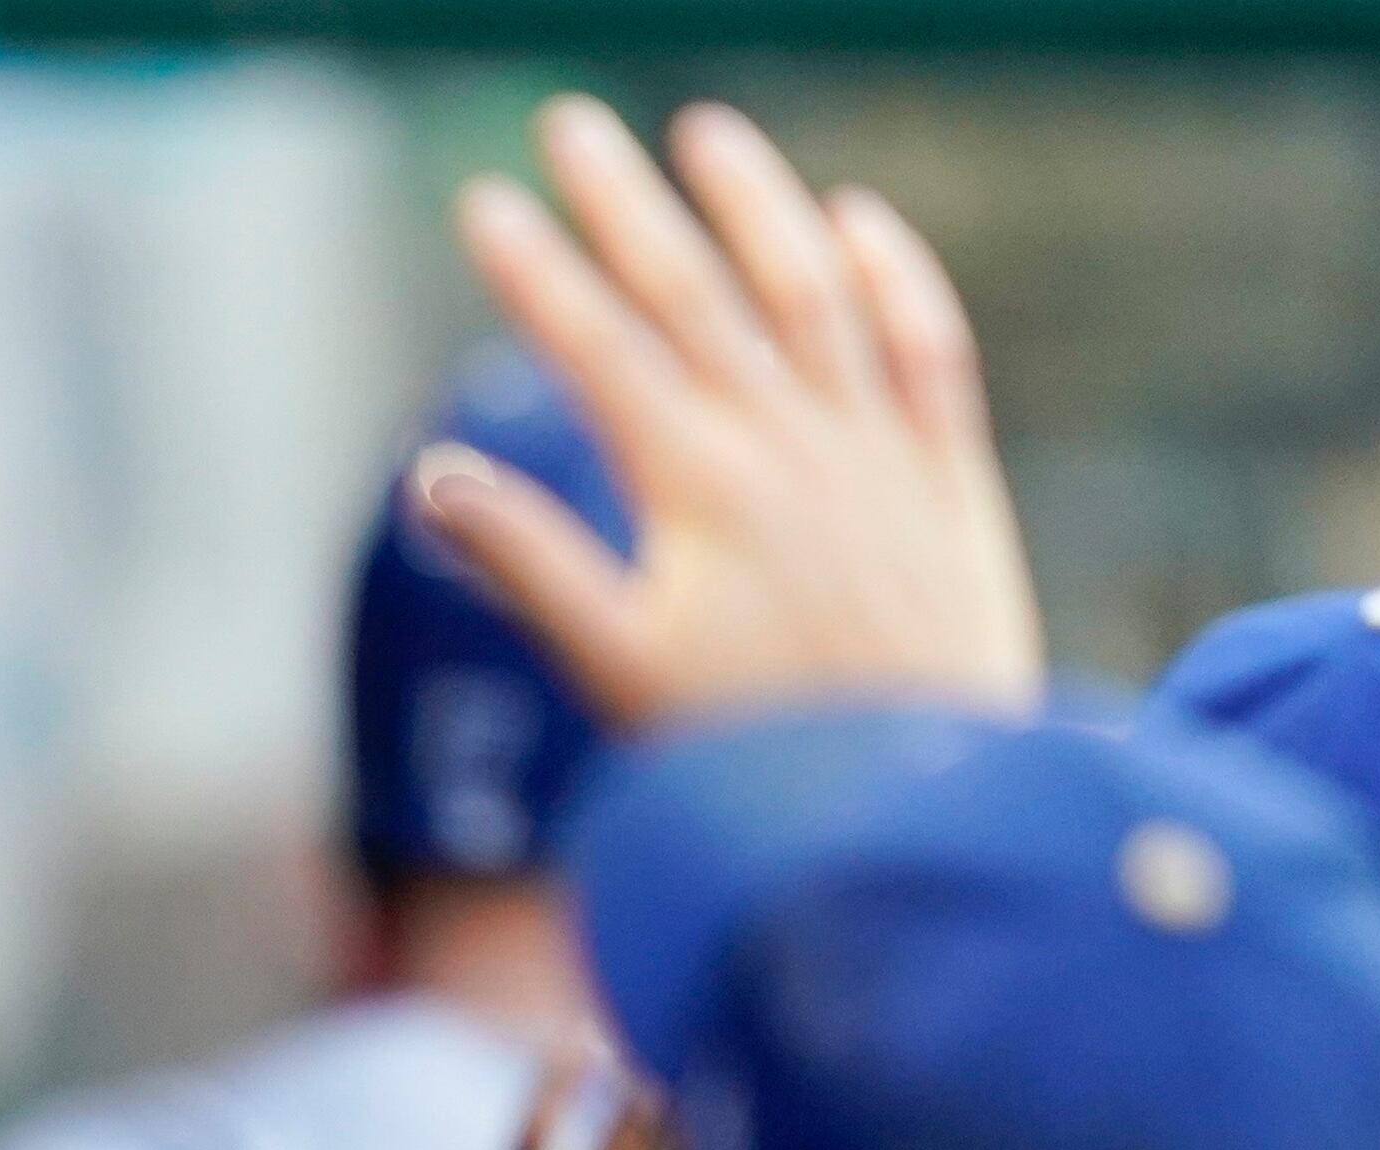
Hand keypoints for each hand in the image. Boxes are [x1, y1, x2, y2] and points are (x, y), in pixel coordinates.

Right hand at [421, 97, 1041, 726]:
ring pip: (810, 287)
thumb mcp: (618, 671)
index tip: (484, 203)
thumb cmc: (750, 750)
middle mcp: (785, 439)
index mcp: (693, 482)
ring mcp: (874, 448)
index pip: (599, 344)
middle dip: (621, 201)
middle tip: (567, 124)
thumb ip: (529, 565)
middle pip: (692, 289)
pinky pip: (925, 343)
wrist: (919, 797)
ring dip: (753, 202)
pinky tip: (853, 217)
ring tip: (703, 132)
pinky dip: (891, 270)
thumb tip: (432, 478)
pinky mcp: (947, 476)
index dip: (536, 270)